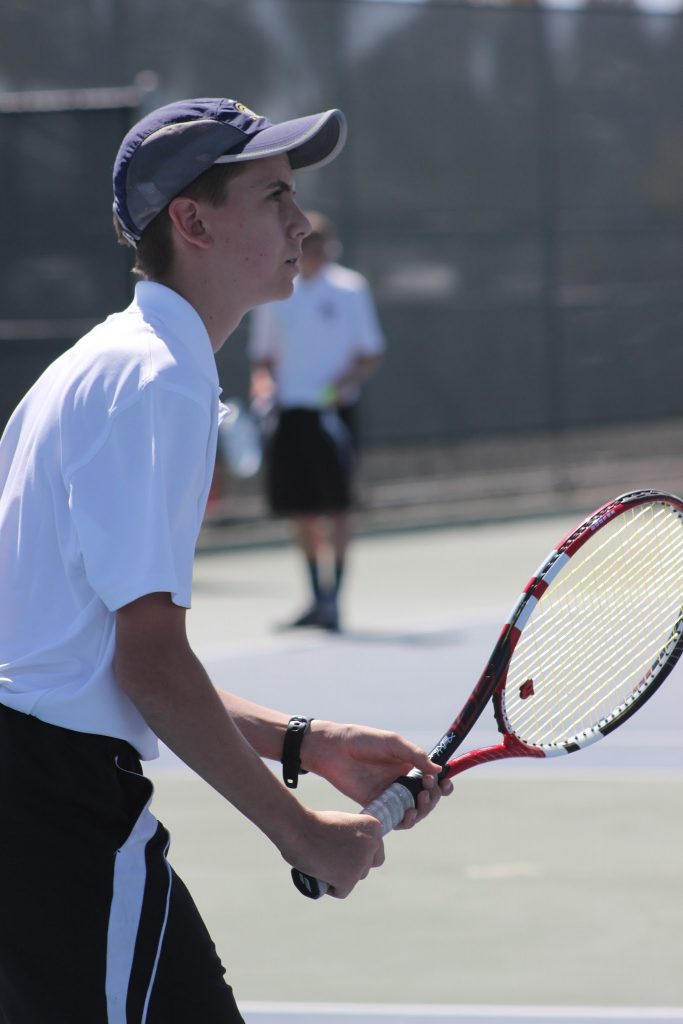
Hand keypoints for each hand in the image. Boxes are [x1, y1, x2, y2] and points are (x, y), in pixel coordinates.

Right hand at [284, 808, 383, 898]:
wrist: (298, 829)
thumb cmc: (314, 824)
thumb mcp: (342, 822)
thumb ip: (355, 835)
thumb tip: (356, 853)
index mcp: (373, 827)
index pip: (376, 851)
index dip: (361, 854)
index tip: (346, 854)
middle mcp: (372, 845)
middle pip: (367, 867)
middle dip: (353, 867)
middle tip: (335, 862)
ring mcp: (361, 863)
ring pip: (355, 879)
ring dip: (342, 876)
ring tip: (324, 865)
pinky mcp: (349, 880)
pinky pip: (342, 891)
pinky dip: (330, 887)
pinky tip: (320, 875)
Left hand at [302, 722, 453, 829]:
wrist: (333, 749)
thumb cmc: (362, 740)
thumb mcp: (392, 742)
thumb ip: (414, 755)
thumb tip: (438, 770)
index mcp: (408, 765)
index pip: (432, 778)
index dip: (442, 784)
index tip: (445, 783)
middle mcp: (402, 782)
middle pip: (427, 797)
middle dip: (433, 797)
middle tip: (426, 789)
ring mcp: (390, 795)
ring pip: (414, 811)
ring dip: (423, 810)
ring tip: (418, 802)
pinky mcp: (377, 806)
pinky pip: (396, 819)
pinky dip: (406, 821)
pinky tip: (408, 814)